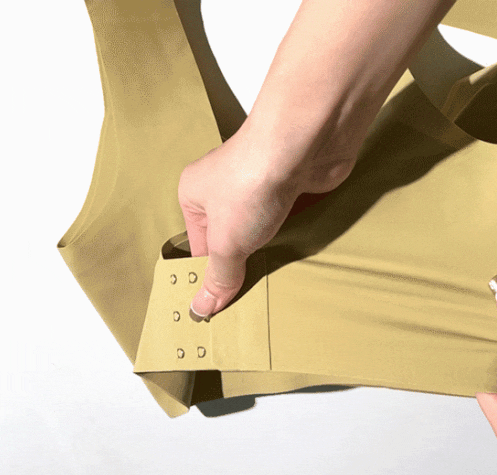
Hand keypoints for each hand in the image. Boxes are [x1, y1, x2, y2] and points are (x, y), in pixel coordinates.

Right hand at [178, 129, 354, 321]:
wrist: (301, 144)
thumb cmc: (251, 183)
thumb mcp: (227, 241)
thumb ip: (219, 276)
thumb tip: (201, 309)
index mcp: (196, 194)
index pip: (201, 246)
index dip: (213, 274)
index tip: (223, 303)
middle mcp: (226, 186)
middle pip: (233, 237)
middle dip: (244, 263)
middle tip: (253, 294)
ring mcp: (261, 185)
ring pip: (263, 229)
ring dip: (271, 248)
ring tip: (277, 275)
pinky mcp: (293, 186)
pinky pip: (290, 219)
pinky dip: (294, 235)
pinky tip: (299, 252)